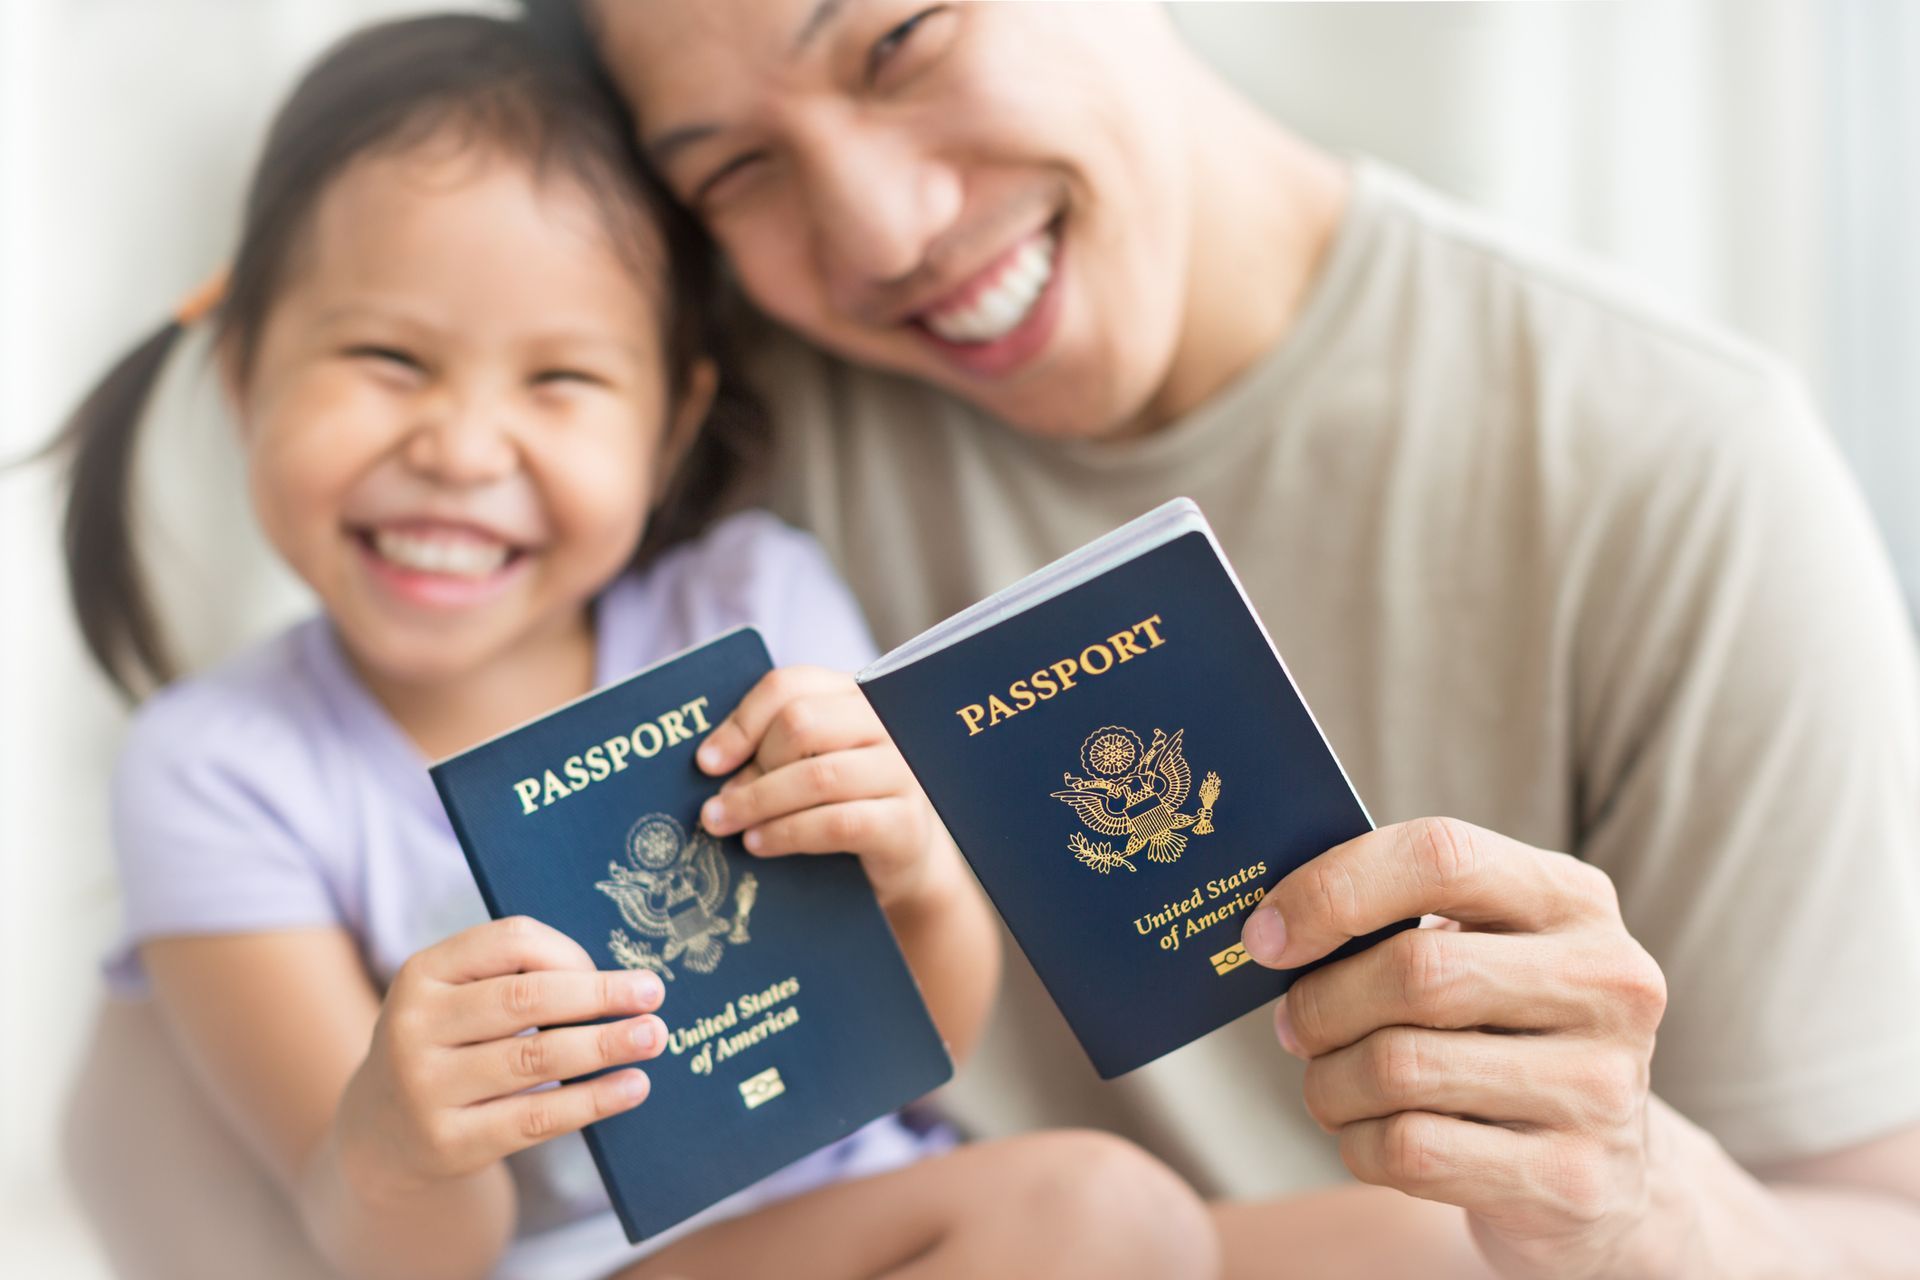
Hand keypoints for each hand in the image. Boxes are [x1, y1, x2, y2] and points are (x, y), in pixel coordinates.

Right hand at [332, 916, 665, 1195]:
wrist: (384, 1132)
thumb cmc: (449, 1045)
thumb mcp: (459, 998)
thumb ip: (517, 980)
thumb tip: (617, 984)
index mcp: (422, 972)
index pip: (510, 942)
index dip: (570, 952)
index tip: (615, 972)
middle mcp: (415, 1026)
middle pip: (526, 999)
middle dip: (599, 995)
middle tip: (653, 995)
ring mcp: (426, 1087)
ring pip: (535, 1058)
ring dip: (604, 1045)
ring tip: (653, 1038)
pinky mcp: (449, 1142)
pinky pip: (535, 1118)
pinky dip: (592, 1100)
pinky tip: (632, 1087)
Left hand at [694, 665, 952, 908]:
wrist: (902, 856)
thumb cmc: (843, 800)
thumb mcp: (809, 762)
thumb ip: (773, 748)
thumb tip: (713, 764)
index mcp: (855, 695)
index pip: (792, 685)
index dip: (743, 721)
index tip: (706, 762)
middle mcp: (885, 723)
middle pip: (803, 723)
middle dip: (751, 767)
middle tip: (716, 804)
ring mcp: (901, 771)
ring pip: (817, 776)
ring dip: (759, 803)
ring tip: (723, 825)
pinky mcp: (905, 822)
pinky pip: (837, 823)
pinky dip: (788, 833)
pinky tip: (759, 843)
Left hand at [1239, 818, 1671, 1278]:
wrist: (1598, 1172)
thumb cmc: (1499, 1032)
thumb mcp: (1481, 952)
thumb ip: (1398, 918)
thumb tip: (1270, 925)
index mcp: (1574, 898)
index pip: (1442, 856)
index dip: (1335, 889)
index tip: (1266, 934)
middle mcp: (1610, 983)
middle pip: (1416, 972)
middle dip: (1323, 1002)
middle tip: (1294, 1023)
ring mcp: (1601, 1087)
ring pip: (1401, 1068)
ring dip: (1330, 1081)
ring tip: (1328, 1083)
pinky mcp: (1573, 1181)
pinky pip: (1412, 1150)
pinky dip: (1359, 1143)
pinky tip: (1369, 1135)